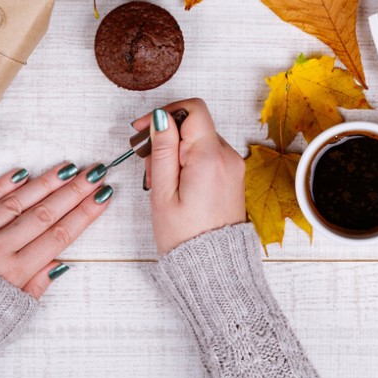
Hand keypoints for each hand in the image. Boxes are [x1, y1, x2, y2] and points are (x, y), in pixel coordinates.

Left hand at [0, 162, 112, 297]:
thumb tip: (59, 263)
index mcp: (12, 274)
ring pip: (17, 201)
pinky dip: (1, 184)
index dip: (84, 214)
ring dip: (46, 182)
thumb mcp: (8, 318)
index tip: (102, 197)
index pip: (59, 236)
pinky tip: (22, 173)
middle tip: (96, 172)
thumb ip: (35, 288)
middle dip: (75, 190)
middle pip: (44, 213)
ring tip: (69, 168)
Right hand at [133, 98, 245, 253]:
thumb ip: (162, 150)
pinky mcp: (233, 177)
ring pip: (200, 141)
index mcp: (210, 158)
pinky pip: (209, 157)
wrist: (214, 269)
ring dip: (178, 152)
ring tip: (163, 184)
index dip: (165, 113)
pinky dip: (190, 162)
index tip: (144, 129)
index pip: (193, 109)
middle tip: (149, 167)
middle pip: (195, 125)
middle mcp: (228, 157)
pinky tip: (178, 187)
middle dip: (168, 137)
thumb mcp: (163, 193)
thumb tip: (160, 117)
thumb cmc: (185, 238)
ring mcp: (234, 167)